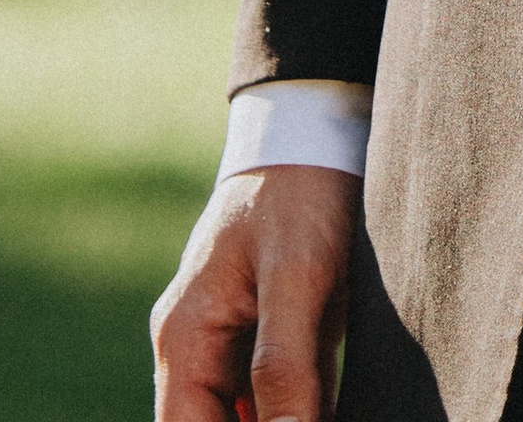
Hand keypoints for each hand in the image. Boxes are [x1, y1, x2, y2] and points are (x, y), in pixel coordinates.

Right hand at [151, 166, 354, 421]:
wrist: (321, 129)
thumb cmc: (301, 192)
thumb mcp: (297, 277)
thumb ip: (283, 367)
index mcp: (185, 338)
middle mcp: (197, 347)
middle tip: (317, 415)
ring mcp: (232, 341)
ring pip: (249, 416)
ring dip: (287, 418)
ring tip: (325, 405)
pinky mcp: (271, 335)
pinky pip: (279, 396)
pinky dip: (304, 409)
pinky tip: (337, 404)